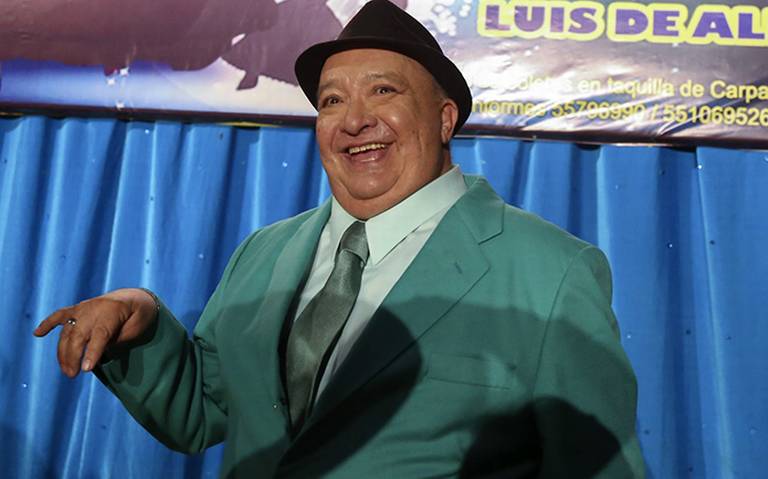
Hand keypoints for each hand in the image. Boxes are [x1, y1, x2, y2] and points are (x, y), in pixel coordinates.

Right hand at [34, 288, 158, 377]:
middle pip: (79, 335)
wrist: (134, 297)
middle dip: (73, 356)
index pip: (100, 335)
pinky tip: (37, 334)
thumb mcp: (135, 329)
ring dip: (63, 352)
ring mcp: (83, 308)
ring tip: (66, 370)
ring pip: (68, 331)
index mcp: (112, 312)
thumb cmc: (138, 317)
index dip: (92, 353)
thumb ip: (115, 340)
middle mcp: (94, 309)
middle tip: (72, 375)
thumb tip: (95, 353)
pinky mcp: (76, 309)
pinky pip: (59, 316)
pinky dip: (48, 324)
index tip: (86, 369)